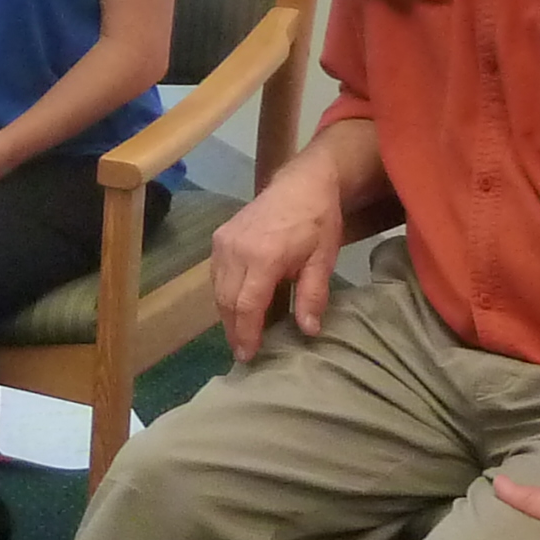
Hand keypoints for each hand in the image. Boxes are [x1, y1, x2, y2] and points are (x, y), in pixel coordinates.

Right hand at [208, 169, 345, 360]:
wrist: (302, 183)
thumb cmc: (317, 221)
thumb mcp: (323, 259)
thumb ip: (312, 295)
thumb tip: (308, 331)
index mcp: (263, 256)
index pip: (246, 305)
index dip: (246, 334)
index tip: (248, 356)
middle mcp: (236, 250)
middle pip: (227, 301)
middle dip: (234, 330)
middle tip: (243, 353)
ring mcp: (224, 242)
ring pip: (218, 289)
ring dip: (227, 314)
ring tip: (241, 334)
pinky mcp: (219, 238)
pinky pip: (216, 275)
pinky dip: (224, 294)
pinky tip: (237, 306)